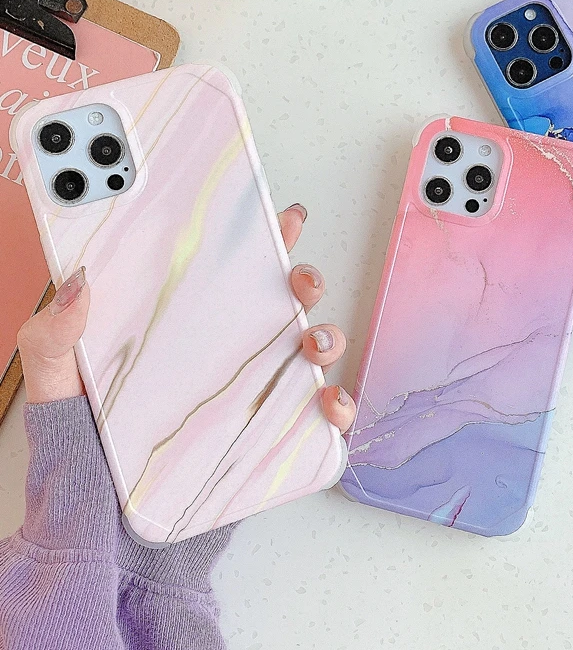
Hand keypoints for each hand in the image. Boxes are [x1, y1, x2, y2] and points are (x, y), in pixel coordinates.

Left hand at [16, 203, 355, 431]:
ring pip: (310, 351)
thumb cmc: (87, 457)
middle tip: (297, 278)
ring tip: (311, 342)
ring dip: (327, 336)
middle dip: (303, 280)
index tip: (279, 215)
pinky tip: (326, 403)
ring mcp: (254, 394)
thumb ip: (56, 339)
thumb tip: (78, 282)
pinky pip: (319, 417)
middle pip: (282, 304)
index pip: (228, 272)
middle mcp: (228, 355)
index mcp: (184, 330)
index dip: (260, 238)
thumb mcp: (59, 391)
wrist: (108, 535)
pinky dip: (337, 406)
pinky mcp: (271, 437)